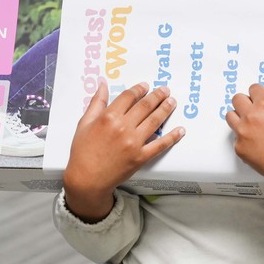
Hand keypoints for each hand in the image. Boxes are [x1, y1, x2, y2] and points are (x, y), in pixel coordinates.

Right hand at [63, 81, 183, 222]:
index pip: (129, 97)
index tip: (145, 86)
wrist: (87, 179)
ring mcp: (134, 143)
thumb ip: (96, 102)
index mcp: (108, 117)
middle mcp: (124, 127)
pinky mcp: (141, 157)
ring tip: (172, 102)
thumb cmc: (83, 151)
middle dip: (157, 95)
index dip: (139, 89)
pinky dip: (172, 137)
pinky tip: (180, 130)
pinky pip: (160, 145)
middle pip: (145, 106)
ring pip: (155, 121)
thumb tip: (103, 84)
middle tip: (165, 90)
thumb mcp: (85, 123)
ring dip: (166, 109)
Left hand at [226, 84, 263, 220]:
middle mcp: (251, 117)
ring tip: (251, 125)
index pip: (253, 89)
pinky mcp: (239, 147)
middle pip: (237, 99)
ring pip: (230, 116)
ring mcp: (242, 132)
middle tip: (254, 110)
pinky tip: (255, 143)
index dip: (258, 93)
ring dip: (239, 117)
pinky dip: (243, 138)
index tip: (259, 97)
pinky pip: (235, 136)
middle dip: (245, 102)